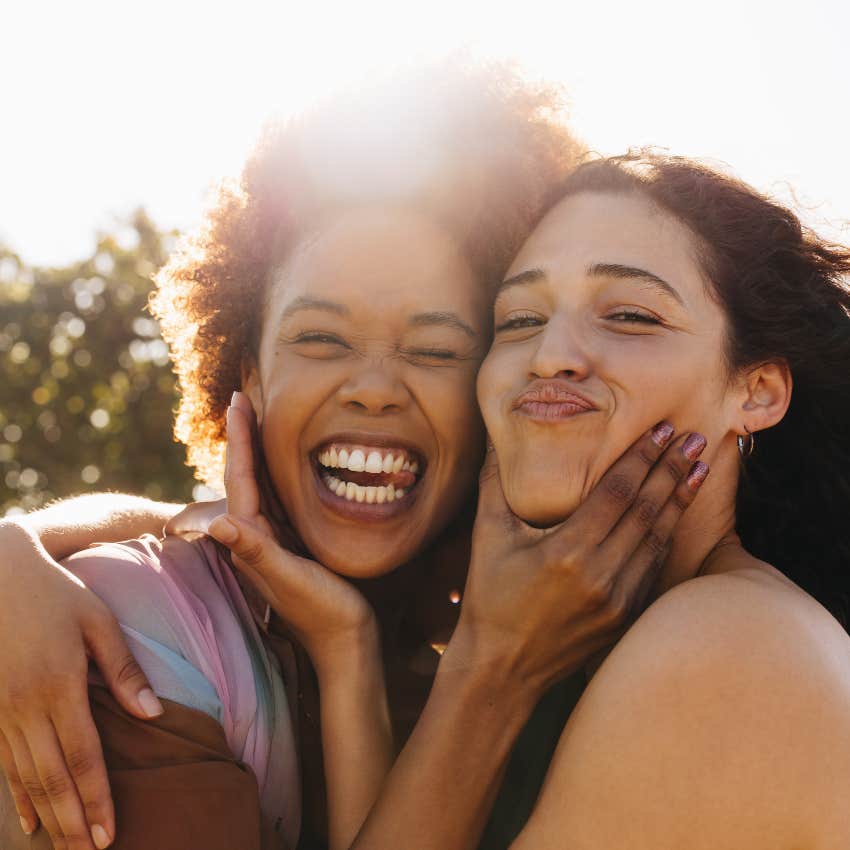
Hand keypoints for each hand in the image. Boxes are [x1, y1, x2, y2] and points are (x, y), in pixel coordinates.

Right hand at [0, 523, 162, 849]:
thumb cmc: (56, 594)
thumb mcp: (97, 621)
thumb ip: (123, 668)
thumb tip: (153, 712)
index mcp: (61, 685)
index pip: (84, 756)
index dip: (96, 799)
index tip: (108, 832)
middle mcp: (27, 707)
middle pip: (53, 777)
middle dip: (72, 821)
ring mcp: (3, 712)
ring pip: (27, 777)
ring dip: (48, 816)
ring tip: (66, 848)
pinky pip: (4, 764)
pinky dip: (17, 795)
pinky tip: (29, 821)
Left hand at [206, 392, 377, 674]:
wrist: (346, 643)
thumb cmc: (323, 612)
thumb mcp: (292, 581)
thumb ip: (257, 553)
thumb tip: (216, 524)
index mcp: (253, 538)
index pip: (241, 477)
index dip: (240, 437)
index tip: (238, 400)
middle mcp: (258, 535)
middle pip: (246, 475)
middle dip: (244, 436)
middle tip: (243, 398)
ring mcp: (275, 539)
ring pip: (262, 485)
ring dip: (258, 450)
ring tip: (260, 419)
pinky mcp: (293, 544)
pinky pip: (280, 498)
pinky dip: (278, 473)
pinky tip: (287, 464)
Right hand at [447, 422, 708, 696]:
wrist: (501, 667)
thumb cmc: (489, 596)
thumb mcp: (486, 535)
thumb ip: (494, 480)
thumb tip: (496, 434)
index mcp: (566, 552)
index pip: (616, 492)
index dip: (642, 458)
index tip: (663, 430)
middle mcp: (599, 575)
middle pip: (646, 511)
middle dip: (671, 470)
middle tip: (694, 438)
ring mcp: (617, 600)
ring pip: (657, 539)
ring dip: (680, 501)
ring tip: (699, 469)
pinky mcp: (625, 617)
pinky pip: (653, 568)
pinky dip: (667, 536)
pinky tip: (677, 514)